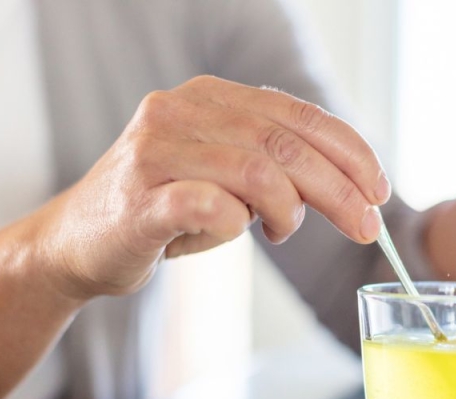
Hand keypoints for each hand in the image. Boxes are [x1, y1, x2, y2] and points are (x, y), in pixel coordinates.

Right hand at [34, 75, 389, 298]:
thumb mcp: (226, 179)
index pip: (296, 114)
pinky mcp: (137, 198)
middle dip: (339, 189)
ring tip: (280, 233)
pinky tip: (238, 230)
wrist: (76, 243)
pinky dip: (234, 223)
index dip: (349, 151)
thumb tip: (350, 189)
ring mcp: (154, 152)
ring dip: (287, 210)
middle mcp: (180, 110)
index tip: (378, 189)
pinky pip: (206, 203)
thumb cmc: (163, 212)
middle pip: (284, 144)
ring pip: (254, 170)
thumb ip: (274, 169)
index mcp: (210, 97)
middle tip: (365, 226)